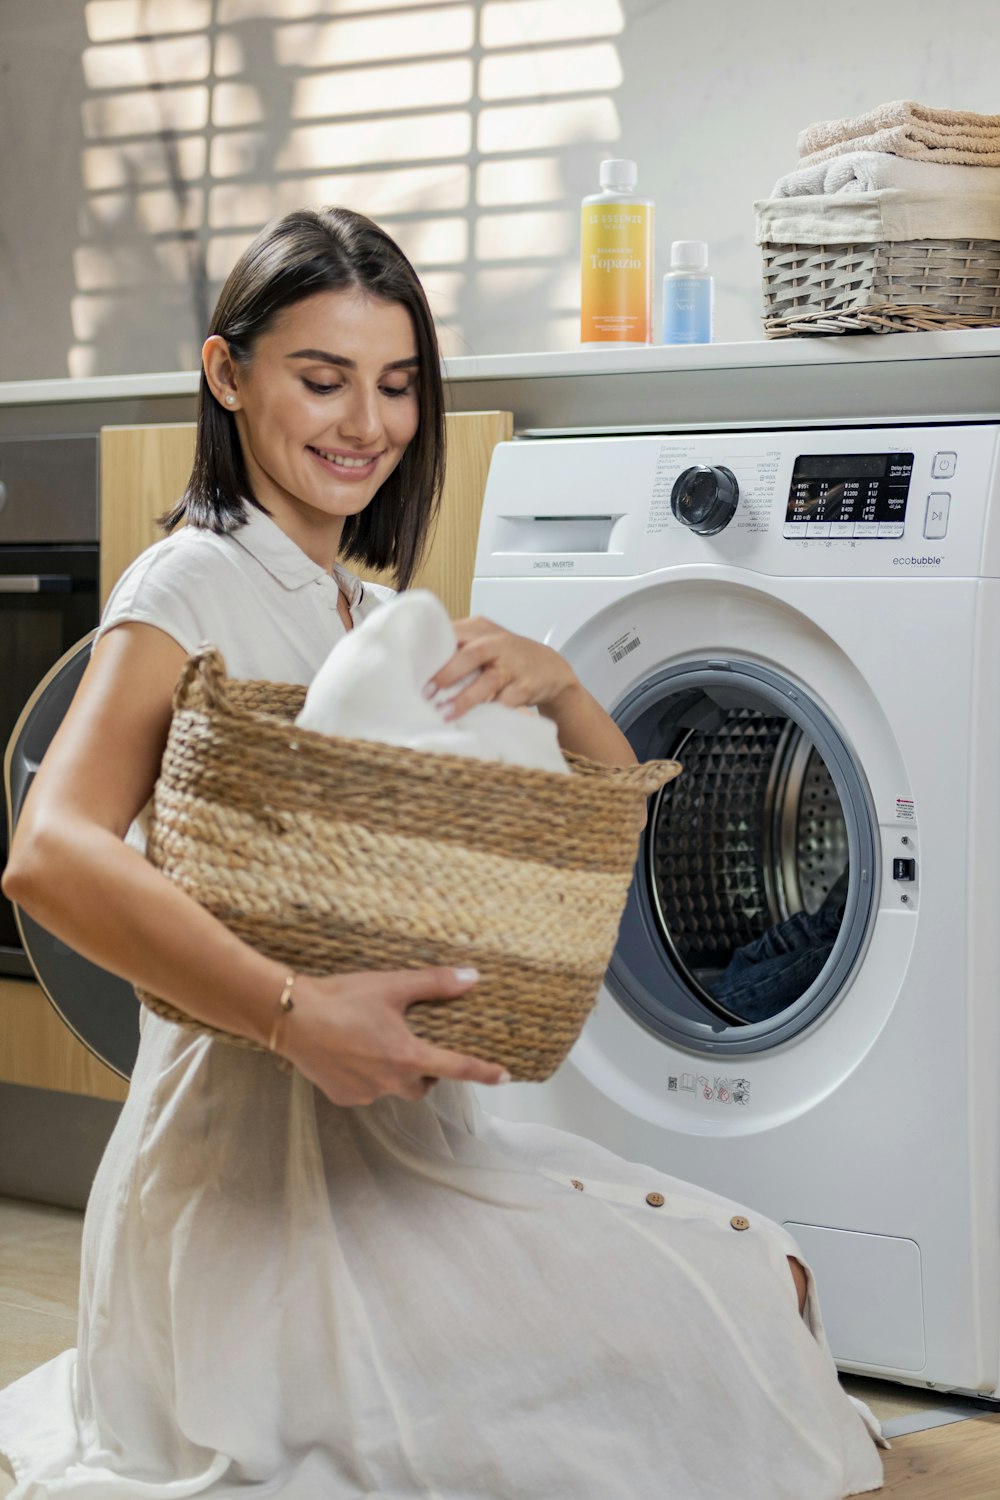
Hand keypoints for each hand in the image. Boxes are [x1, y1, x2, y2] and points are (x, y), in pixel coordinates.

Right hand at [275, 965, 509, 1106]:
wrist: (290, 1017)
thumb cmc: (343, 999)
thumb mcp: (392, 985)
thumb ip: (434, 983)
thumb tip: (471, 977)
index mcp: (408, 1056)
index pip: (457, 1068)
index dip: (482, 1072)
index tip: (503, 1076)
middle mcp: (390, 1082)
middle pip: (422, 1085)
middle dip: (427, 1072)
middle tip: (418, 1047)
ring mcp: (365, 1093)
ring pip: (393, 1089)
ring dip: (395, 1074)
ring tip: (379, 1046)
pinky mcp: (342, 1096)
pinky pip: (366, 1091)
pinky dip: (368, 1077)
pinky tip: (353, 1054)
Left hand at [427, 616, 576, 720]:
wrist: (550, 668)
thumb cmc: (507, 656)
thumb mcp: (484, 642)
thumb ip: (457, 648)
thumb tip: (419, 667)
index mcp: (481, 629)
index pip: (453, 633)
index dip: (433, 650)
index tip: (414, 667)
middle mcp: (497, 643)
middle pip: (469, 655)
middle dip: (446, 674)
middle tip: (426, 693)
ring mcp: (513, 665)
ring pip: (487, 681)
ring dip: (464, 699)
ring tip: (445, 713)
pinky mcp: (525, 687)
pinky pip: (504, 702)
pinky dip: (487, 712)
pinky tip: (471, 721)